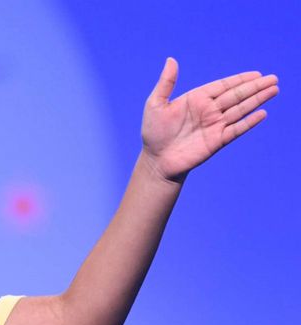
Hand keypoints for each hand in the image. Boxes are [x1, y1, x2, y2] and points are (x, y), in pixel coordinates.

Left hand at [140, 58, 277, 182]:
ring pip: (240, 110)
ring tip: (274, 90)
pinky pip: (236, 130)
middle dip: (254, 87)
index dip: (239, 79)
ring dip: (257, 100)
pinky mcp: (217, 141)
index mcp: (197, 99)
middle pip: (236, 96)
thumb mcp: (156, 104)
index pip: (223, 86)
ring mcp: (214, 125)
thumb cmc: (154, 132)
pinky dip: (249, 122)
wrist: (157, 160)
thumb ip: (166, 83)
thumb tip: (171, 59)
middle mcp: (209, 111)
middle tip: (273, 79)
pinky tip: (262, 113)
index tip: (256, 74)